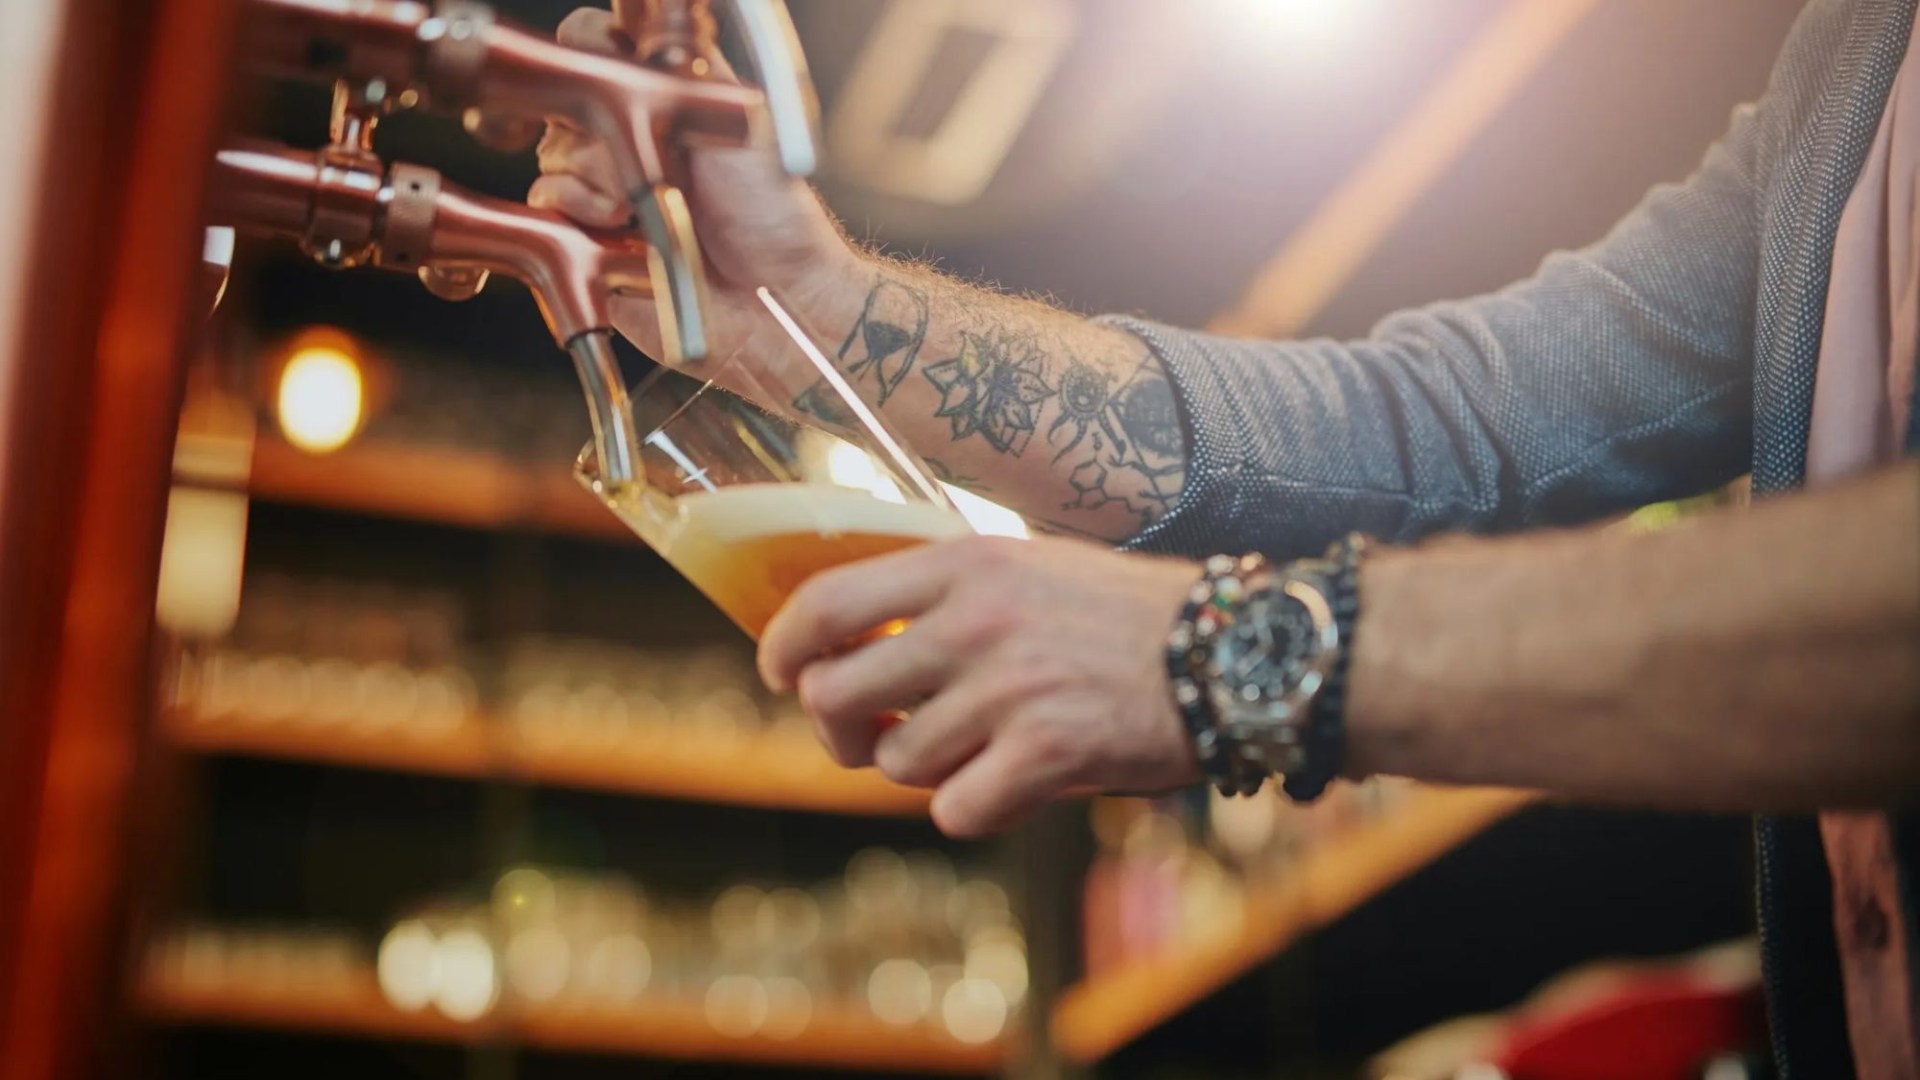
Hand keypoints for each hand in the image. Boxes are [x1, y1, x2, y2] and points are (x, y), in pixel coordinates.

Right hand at [530, 8, 863, 367]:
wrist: (771, 296)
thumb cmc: (771, 212)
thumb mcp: (741, 116)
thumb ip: (684, 69)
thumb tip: (633, 28)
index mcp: (662, 98)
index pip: (597, 43)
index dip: (593, 48)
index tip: (612, 68)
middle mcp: (626, 137)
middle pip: (566, 95)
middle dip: (601, 124)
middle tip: (650, 157)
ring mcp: (601, 186)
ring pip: (553, 149)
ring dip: (598, 176)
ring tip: (643, 207)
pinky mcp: (582, 235)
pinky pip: (546, 201)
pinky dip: (580, 212)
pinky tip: (622, 232)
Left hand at [758, 536, 1202, 837]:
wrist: (1233, 653)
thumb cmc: (1123, 615)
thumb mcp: (1028, 566)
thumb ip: (945, 591)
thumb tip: (850, 635)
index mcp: (964, 563)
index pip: (825, 603)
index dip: (783, 648)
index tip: (780, 674)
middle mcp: (976, 621)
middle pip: (835, 694)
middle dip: (839, 730)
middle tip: (870, 737)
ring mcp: (1009, 689)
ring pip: (896, 762)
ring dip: (922, 771)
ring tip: (975, 750)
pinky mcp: (1046, 755)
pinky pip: (955, 810)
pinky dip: (974, 808)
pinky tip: (1014, 783)